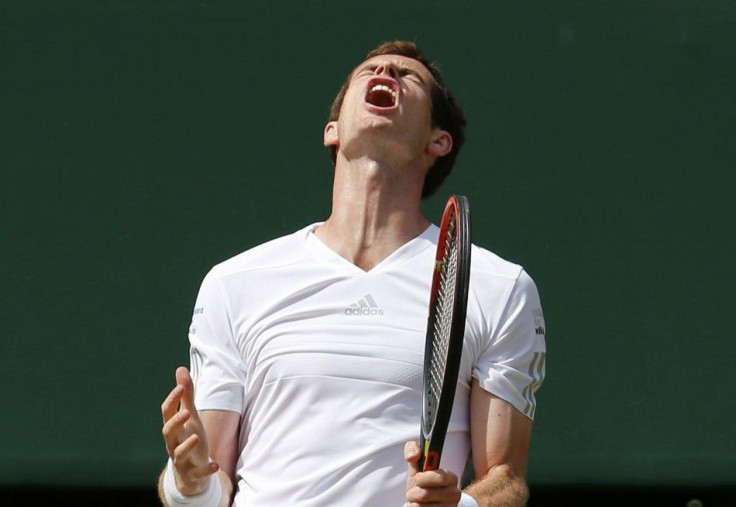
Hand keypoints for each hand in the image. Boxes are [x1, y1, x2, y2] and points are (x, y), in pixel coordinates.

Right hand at [161, 366, 218, 494]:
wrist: (191, 474)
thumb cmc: (189, 439)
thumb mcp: (190, 417)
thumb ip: (186, 396)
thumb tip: (180, 369)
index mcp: (173, 428)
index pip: (166, 412)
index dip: (172, 399)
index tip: (180, 386)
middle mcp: (173, 444)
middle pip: (167, 432)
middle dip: (176, 422)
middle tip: (187, 412)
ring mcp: (182, 461)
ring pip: (178, 455)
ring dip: (187, 446)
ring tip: (197, 437)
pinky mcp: (193, 474)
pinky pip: (198, 473)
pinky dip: (206, 469)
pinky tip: (215, 464)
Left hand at [404, 441, 461, 505]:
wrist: (424, 503)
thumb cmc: (422, 483)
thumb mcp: (417, 467)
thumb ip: (413, 451)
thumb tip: (413, 455)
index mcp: (451, 478)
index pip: (440, 477)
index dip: (424, 477)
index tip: (418, 477)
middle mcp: (454, 495)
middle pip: (426, 494)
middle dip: (413, 492)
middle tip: (414, 491)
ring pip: (421, 506)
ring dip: (412, 502)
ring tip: (416, 500)